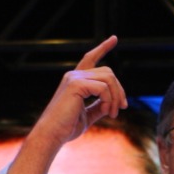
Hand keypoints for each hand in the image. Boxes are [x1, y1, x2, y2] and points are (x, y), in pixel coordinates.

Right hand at [2, 36, 127, 173]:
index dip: (103, 47)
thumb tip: (113, 102)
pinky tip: (107, 112)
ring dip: (116, 97)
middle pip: (108, 72)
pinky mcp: (75, 84)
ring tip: (112, 113)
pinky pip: (103, 87)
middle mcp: (74, 75)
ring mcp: (74, 78)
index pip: (90, 59)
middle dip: (119, 90)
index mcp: (75, 81)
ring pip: (109, 78)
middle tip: (121, 108)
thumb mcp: (88, 116)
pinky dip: (109, 100)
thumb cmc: (66, 128)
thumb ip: (99, 107)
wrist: (52, 135)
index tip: (114, 38)